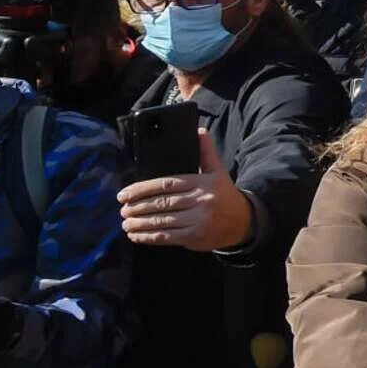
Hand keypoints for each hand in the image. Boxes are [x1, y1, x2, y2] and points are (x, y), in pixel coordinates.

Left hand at [118, 128, 254, 251]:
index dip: (142, 189)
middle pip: (162, 203)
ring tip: (125, 222)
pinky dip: (149, 237)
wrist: (244, 222)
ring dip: (140, 223)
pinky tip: (136, 235)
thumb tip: (198, 130)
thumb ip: (206, 152)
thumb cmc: (224, 194)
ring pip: (162, 221)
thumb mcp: (218, 172)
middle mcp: (201, 201)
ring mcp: (198, 221)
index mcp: (202, 183)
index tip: (124, 194)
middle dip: (138, 207)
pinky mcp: (195, 237)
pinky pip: (167, 237)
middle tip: (122, 209)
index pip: (166, 184)